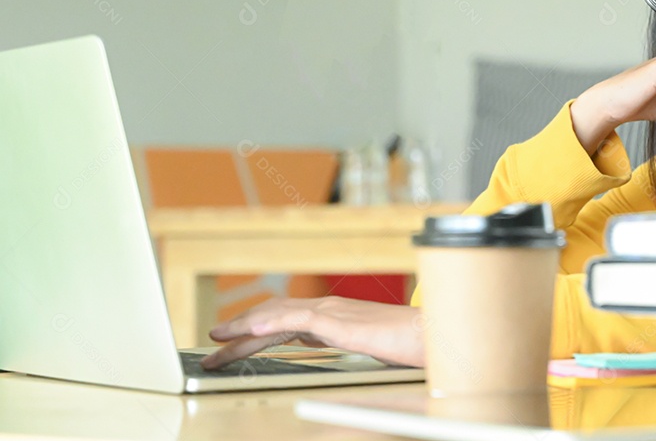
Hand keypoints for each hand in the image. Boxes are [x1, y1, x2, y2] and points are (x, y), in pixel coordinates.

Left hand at [200, 296, 424, 369]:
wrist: (439, 339)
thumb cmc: (411, 347)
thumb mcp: (366, 349)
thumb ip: (340, 344)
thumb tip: (317, 347)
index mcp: (336, 318)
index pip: (286, 321)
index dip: (255, 330)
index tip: (231, 341)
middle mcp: (331, 310)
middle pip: (275, 316)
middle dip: (241, 330)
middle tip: (213, 345)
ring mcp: (336, 314)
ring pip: (279, 316)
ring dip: (245, 328)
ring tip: (218, 341)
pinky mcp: (342, 324)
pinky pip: (298, 321)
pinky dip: (270, 324)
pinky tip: (250, 332)